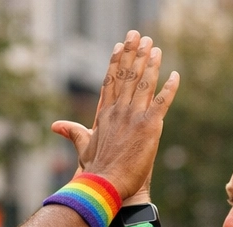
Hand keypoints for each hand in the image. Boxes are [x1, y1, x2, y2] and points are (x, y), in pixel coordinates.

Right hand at [51, 31, 179, 200]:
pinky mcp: (149, 127)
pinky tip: (176, 76)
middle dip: (134, 53)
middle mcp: (118, 111)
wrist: (105, 185)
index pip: (111, 80)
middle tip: (140, 35)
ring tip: (155, 47)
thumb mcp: (83, 146)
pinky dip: (170, 89)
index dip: (116, 61)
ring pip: (143, 84)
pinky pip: (162, 103)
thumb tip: (56, 126)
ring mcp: (133, 117)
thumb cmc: (94, 170)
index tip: (121, 45)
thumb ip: (73, 131)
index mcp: (104, 113)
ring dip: (151, 64)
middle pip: (127, 75)